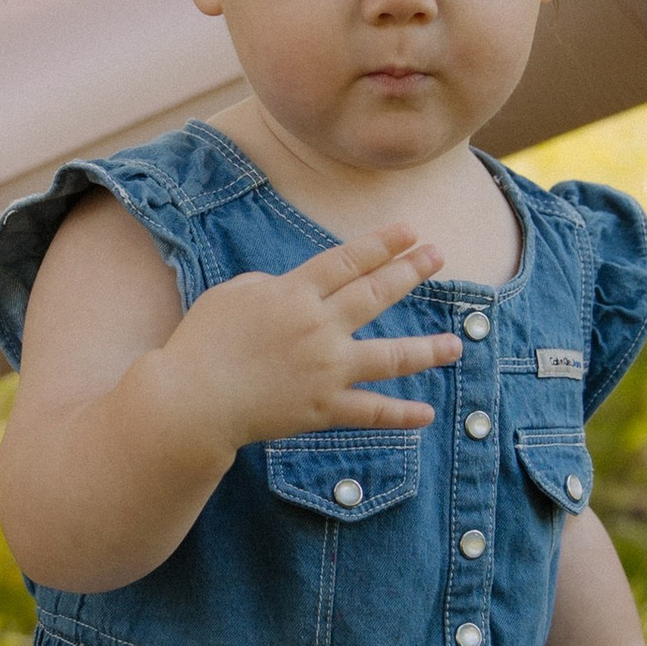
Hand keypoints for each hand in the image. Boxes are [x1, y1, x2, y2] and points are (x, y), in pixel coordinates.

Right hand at [160, 227, 458, 454]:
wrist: (191, 400)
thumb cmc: (203, 341)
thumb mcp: (233, 293)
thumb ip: (275, 286)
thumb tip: (300, 292)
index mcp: (294, 293)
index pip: (348, 261)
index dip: (382, 244)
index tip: (411, 231)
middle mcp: (318, 327)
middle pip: (375, 294)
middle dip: (410, 272)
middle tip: (438, 256)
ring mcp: (325, 370)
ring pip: (388, 356)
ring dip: (425, 349)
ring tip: (454, 344)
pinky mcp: (322, 408)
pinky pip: (369, 412)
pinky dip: (399, 414)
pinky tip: (427, 414)